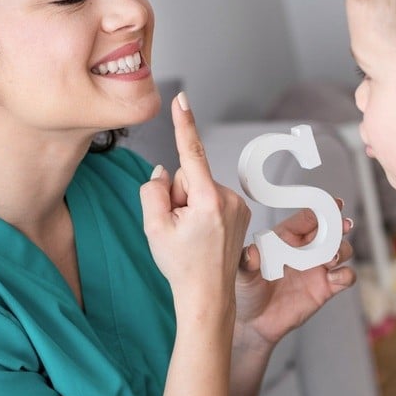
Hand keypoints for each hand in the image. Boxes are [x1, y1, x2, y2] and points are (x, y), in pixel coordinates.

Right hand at [140, 93, 250, 312]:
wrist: (207, 296)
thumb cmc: (180, 265)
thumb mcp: (154, 227)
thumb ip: (153, 191)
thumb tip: (164, 171)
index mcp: (207, 200)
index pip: (192, 152)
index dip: (184, 124)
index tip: (181, 99)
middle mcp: (228, 198)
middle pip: (190, 175)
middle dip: (179, 194)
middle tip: (177, 228)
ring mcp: (238, 205)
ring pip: (201, 187)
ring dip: (191, 205)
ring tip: (191, 235)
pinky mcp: (241, 211)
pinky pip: (212, 197)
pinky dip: (203, 210)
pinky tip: (202, 234)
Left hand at [233, 202, 355, 349]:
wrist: (254, 322)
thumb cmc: (246, 290)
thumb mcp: (242, 272)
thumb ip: (247, 261)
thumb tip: (251, 253)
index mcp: (287, 237)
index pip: (308, 217)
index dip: (323, 208)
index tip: (334, 204)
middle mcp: (305, 250)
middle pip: (331, 230)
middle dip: (339, 226)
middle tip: (342, 226)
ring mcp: (317, 268)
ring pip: (342, 250)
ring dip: (342, 250)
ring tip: (331, 257)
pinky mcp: (325, 288)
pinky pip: (345, 277)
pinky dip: (346, 275)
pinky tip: (333, 278)